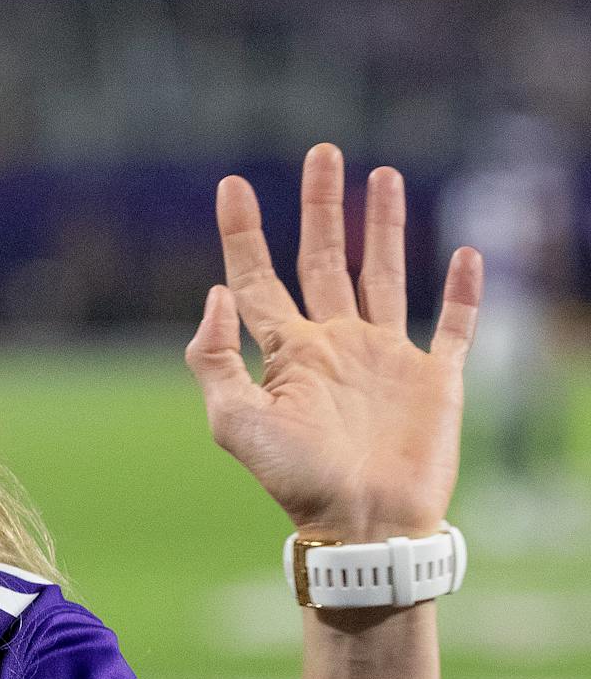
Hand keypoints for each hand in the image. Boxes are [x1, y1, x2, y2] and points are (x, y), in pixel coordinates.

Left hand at [186, 144, 481, 540]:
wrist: (363, 526)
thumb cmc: (295, 482)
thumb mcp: (235, 422)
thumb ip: (214, 359)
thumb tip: (215, 292)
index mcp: (286, 354)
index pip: (258, 278)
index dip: (243, 233)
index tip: (231, 185)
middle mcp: (335, 346)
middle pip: (323, 260)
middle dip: (321, 207)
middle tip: (321, 153)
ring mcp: (387, 360)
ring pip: (385, 275)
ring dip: (382, 227)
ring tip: (380, 176)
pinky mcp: (436, 380)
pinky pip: (455, 326)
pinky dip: (462, 292)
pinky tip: (463, 252)